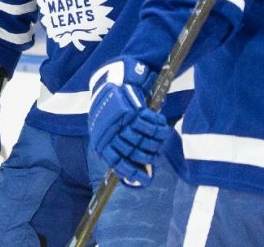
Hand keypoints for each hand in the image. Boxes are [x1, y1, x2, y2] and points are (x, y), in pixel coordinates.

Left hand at [88, 59, 170, 186]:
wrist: (111, 83)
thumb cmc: (110, 113)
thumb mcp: (106, 131)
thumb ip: (116, 148)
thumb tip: (133, 170)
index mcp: (101, 142)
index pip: (117, 162)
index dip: (132, 173)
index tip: (145, 180)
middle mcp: (111, 132)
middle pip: (134, 151)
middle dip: (147, 157)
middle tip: (155, 158)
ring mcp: (122, 121)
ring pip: (143, 139)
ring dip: (154, 143)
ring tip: (159, 144)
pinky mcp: (133, 109)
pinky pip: (149, 123)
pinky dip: (158, 128)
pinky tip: (162, 128)